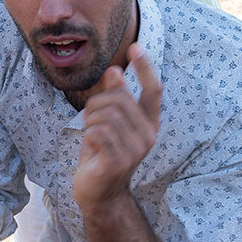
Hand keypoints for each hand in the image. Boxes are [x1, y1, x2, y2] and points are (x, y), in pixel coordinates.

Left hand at [73, 43, 159, 208]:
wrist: (98, 194)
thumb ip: (114, 98)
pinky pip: (98, 132)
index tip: (135, 47)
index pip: (154, 91)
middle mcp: (147, 136)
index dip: (146, 68)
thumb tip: (115, 70)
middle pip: (120, 99)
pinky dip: (88, 133)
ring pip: (106, 114)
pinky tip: (89, 144)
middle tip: (88, 117)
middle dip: (96, 103)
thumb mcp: (108, 123)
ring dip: (90, 119)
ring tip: (89, 131)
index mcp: (148, 124)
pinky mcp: (119, 161)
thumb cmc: (102, 155)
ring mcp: (135, 150)